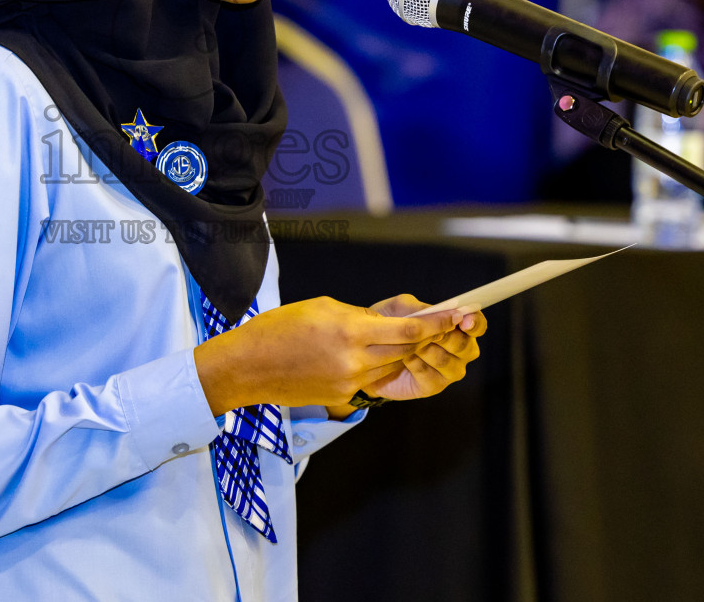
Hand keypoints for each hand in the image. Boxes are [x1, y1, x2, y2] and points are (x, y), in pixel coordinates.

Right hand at [193, 296, 462, 414]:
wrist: (247, 367)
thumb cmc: (280, 328)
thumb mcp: (323, 308)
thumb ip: (359, 316)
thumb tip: (384, 322)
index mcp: (350, 331)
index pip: (408, 330)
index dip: (436, 324)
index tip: (456, 316)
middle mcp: (355, 360)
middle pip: (407, 350)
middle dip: (426, 338)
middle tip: (443, 327)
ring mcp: (349, 382)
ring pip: (392, 366)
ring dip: (404, 352)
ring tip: (407, 338)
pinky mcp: (341, 395)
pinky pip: (371, 379)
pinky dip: (378, 365)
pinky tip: (370, 354)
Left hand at [346, 295, 485, 408]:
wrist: (367, 351)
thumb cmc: (388, 324)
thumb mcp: (399, 309)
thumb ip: (421, 309)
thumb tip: (443, 312)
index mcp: (457, 327)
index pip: (477, 325)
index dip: (474, 322)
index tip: (463, 320)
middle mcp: (459, 351)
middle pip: (465, 346)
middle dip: (445, 337)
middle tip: (424, 332)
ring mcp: (448, 371)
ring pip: (447, 362)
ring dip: (426, 351)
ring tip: (407, 344)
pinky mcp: (433, 386)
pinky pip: (430, 376)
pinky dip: (416, 365)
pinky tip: (403, 358)